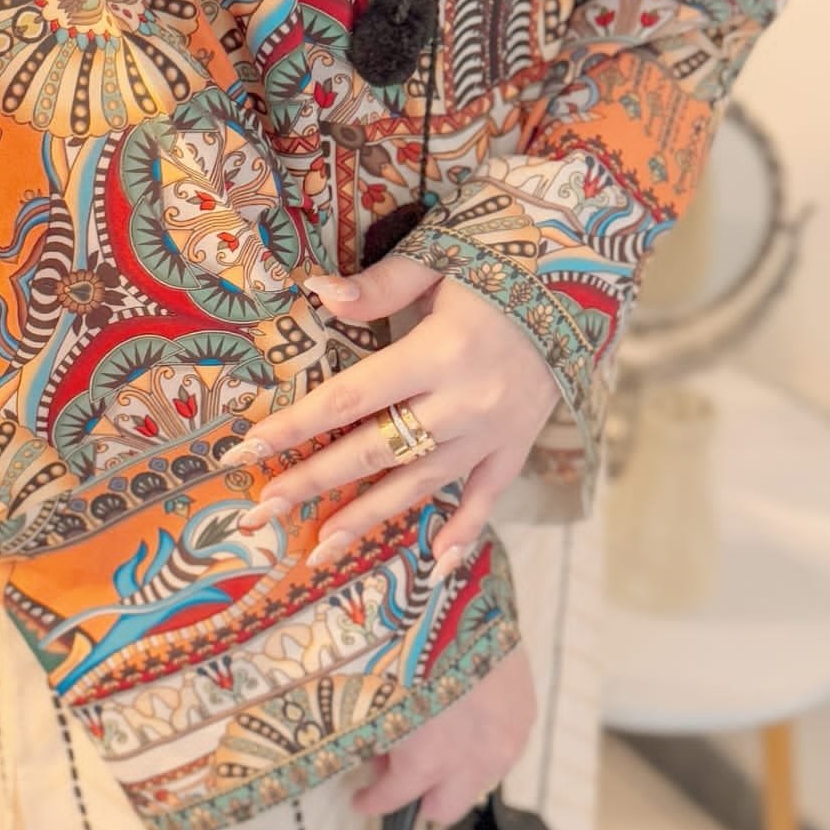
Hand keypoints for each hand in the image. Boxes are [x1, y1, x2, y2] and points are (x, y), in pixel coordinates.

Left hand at [223, 250, 558, 819]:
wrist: (582, 286)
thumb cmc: (499, 267)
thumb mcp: (438, 261)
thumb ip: (378, 286)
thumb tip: (316, 293)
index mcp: (436, 353)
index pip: (349, 399)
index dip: (295, 427)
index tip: (247, 451)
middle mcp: (462, 402)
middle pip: (372, 451)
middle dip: (311, 484)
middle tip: (259, 513)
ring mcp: (491, 432)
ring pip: (418, 484)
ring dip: (366, 519)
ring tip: (318, 550)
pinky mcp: (516, 446)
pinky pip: (486, 498)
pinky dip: (463, 533)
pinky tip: (435, 568)